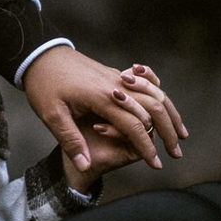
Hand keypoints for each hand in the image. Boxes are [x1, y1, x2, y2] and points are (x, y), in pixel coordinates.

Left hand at [24, 47, 186, 178]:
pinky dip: (159, 96)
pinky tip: (166, 106)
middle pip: (153, 107)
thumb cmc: (42, 84)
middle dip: (168, 131)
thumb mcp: (50, 115)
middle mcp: (115, 84)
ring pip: (154, 94)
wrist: (39, 53)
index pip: (134, 125)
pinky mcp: (113, 74)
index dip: (147, 147)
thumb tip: (84, 166)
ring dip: (170, 114)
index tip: (156, 165)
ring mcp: (116, 77)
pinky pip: (144, 84)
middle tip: (177, 153)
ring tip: (182, 134)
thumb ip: (71, 140)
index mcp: (102, 96)